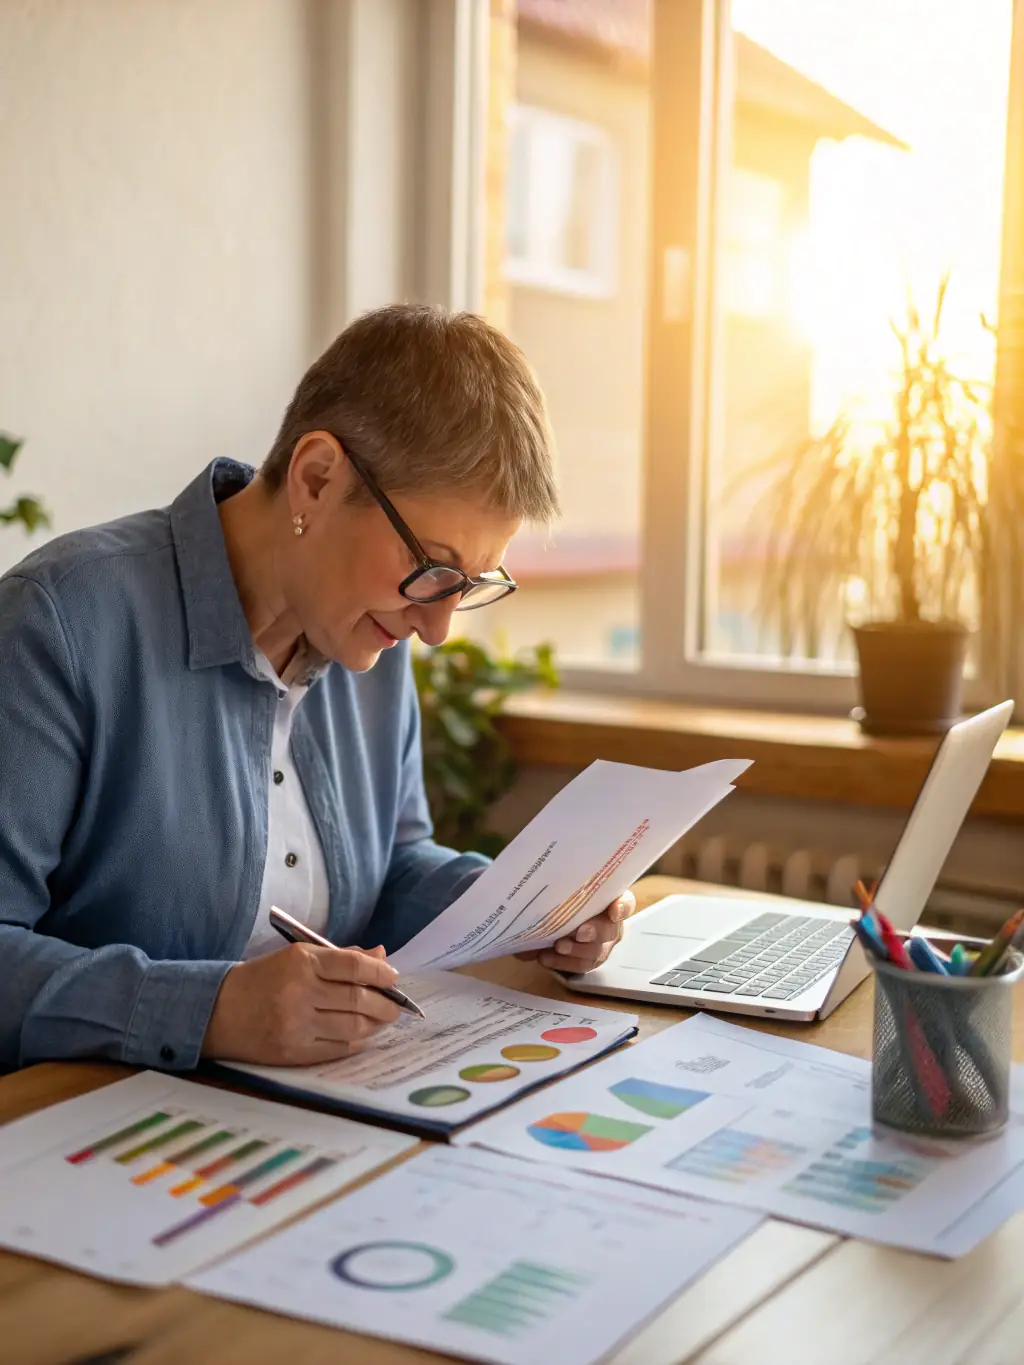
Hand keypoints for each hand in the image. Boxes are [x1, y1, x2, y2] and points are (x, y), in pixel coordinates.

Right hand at [202, 943, 401, 1064]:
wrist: (217, 1012)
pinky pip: (339, 1049)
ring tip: (382, 1019)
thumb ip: (340, 957)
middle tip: (396, 1005)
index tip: (393, 977)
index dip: (381, 973)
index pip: (353, 966)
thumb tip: (381, 956)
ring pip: (354, 1027)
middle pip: (358, 999)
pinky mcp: (294, 1052)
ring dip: (376, 1024)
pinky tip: (362, 1034)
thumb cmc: (262, 979)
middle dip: (386, 1003)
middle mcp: (300, 992)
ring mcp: (297, 1025)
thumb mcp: (297, 957)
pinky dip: (357, 1041)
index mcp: (301, 961)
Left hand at [516, 890, 637, 973]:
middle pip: (609, 930)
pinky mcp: (589, 961)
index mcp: (611, 900)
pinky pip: (580, 965)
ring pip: (596, 952)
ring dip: (576, 950)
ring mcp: (602, 945)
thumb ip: (554, 896)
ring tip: (558, 946)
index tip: (613, 911)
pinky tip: (545, 958)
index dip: (622, 907)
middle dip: (594, 932)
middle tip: (579, 933)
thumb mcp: (564, 892)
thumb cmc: (567, 897)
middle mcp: (611, 924)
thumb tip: (528, 908)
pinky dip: (562, 962)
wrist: (564, 917)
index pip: (626, 902)